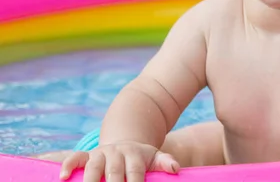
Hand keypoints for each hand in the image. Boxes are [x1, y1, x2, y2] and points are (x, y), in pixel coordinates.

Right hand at [59, 141, 179, 181]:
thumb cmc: (141, 158)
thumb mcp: (155, 157)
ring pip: (93, 166)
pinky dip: (68, 165)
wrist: (126, 142)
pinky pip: (75, 158)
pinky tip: (61, 177)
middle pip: (114, 172)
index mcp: (134, 155)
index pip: (135, 172)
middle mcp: (116, 153)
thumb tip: (176, 169)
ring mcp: (100, 154)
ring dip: (90, 180)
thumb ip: (165, 162)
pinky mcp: (86, 156)